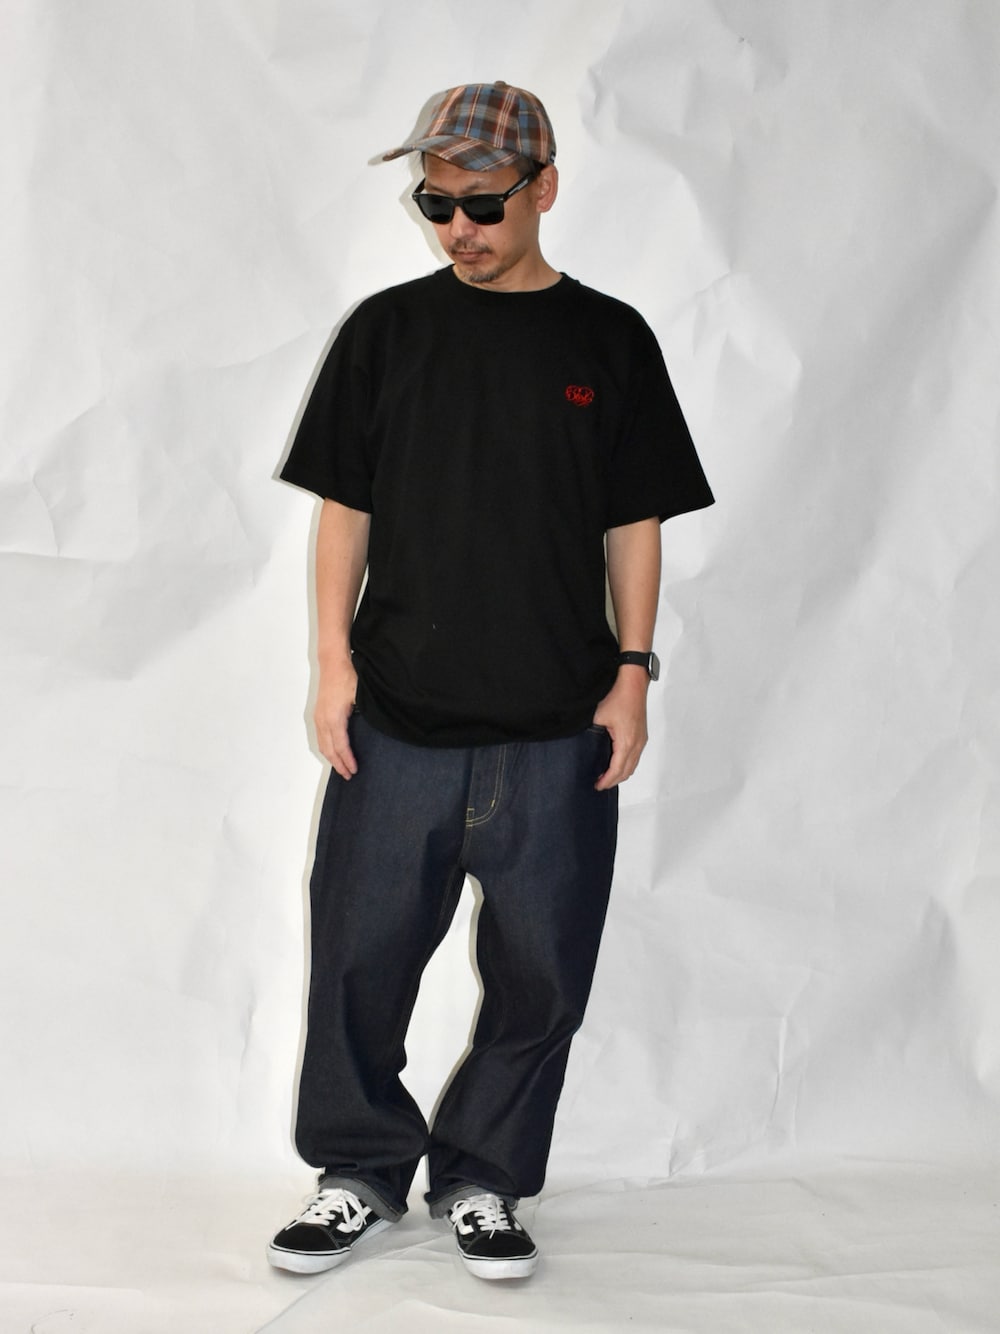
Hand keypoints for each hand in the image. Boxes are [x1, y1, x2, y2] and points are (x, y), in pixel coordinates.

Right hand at [314, 659, 358, 779]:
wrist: (332, 664)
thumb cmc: (347, 677)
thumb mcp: (359, 697)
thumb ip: (363, 715)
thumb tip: (371, 732)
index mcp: (334, 718)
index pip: (341, 746)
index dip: (347, 760)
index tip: (355, 770)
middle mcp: (323, 720)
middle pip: (329, 750)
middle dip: (339, 764)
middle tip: (349, 775)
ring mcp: (318, 717)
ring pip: (322, 745)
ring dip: (331, 758)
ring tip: (341, 768)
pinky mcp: (317, 714)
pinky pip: (320, 737)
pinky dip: (326, 749)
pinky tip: (333, 752)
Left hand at [592, 668, 649, 789]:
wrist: (633, 682)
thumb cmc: (617, 696)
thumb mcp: (598, 717)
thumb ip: (592, 734)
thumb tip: (584, 745)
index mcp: (626, 741)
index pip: (617, 769)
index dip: (607, 780)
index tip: (597, 785)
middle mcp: (637, 743)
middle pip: (627, 771)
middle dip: (614, 780)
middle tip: (600, 784)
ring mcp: (641, 739)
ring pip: (633, 764)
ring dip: (621, 773)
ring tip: (607, 776)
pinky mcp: (642, 734)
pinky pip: (635, 756)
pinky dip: (626, 764)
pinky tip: (616, 762)